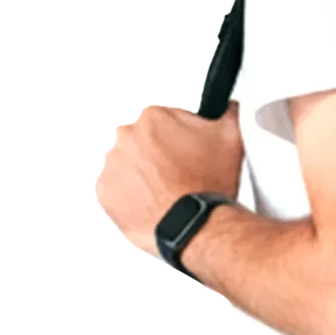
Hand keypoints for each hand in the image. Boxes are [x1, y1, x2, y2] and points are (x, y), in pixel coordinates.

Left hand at [96, 100, 243, 258]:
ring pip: (127, 166)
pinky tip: (152, 203)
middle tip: (177, 176)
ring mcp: (112, 166)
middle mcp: (126, 137)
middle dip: (156, 157)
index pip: (163, 122)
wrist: (195, 226)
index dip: (178, 139)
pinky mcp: (105, 193)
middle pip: (141, 142)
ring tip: (165, 192)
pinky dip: (130, 197)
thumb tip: (226, 107)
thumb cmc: (208, 186)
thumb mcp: (231, 138)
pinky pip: (115, 191)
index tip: (185, 154)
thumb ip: (227, 113)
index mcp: (153, 118)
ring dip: (142, 176)